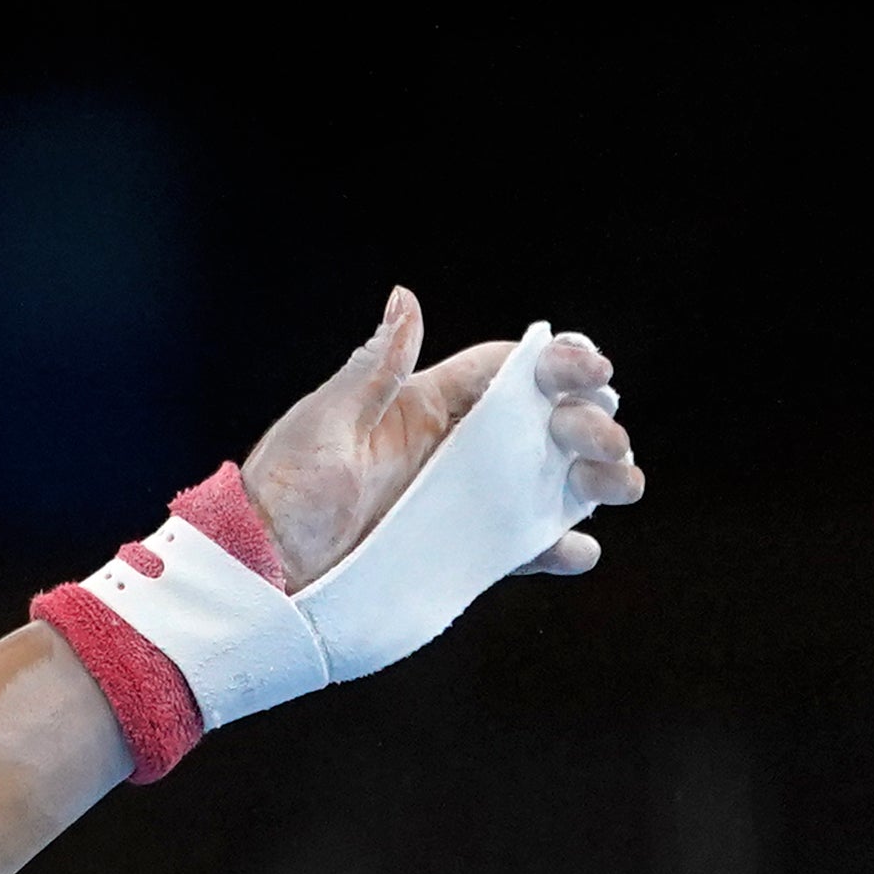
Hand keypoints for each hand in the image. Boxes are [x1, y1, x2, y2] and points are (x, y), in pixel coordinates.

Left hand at [242, 288, 643, 584]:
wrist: (258, 574)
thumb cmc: (279, 493)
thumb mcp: (323, 425)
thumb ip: (374, 369)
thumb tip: (403, 299)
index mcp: (424, 407)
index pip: (508, 372)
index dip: (558, 363)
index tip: (588, 368)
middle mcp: (453, 450)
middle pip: (546, 423)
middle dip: (590, 419)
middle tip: (595, 434)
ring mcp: (462, 503)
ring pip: (551, 481)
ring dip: (596, 477)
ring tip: (616, 483)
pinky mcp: (461, 554)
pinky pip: (522, 546)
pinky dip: (558, 548)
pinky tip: (579, 549)